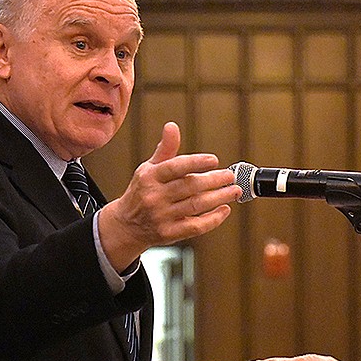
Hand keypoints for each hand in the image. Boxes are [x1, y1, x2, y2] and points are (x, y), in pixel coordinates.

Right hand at [97, 122, 239, 267]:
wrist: (126, 225)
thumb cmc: (142, 191)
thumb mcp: (148, 168)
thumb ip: (165, 149)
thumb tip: (172, 126)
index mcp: (150, 177)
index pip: (175, 167)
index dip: (196, 162)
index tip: (214, 160)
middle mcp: (154, 196)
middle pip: (190, 187)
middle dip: (214, 180)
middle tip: (230, 176)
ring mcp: (162, 216)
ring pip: (196, 205)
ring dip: (219, 198)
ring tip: (234, 190)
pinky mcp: (169, 233)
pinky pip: (196, 226)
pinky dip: (213, 219)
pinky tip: (224, 210)